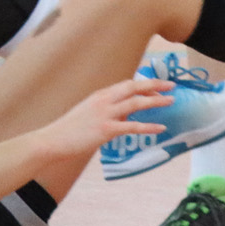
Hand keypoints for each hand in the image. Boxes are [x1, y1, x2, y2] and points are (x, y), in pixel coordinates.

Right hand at [33, 77, 172, 165]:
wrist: (52, 141)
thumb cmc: (70, 129)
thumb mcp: (90, 111)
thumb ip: (109, 109)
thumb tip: (129, 113)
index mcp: (100, 94)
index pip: (128, 84)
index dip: (145, 84)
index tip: (158, 87)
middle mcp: (105, 100)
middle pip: (135, 87)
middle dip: (155, 85)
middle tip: (172, 86)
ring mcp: (106, 114)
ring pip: (137, 103)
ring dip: (156, 101)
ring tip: (171, 102)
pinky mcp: (106, 130)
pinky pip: (133, 126)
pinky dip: (149, 126)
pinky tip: (161, 128)